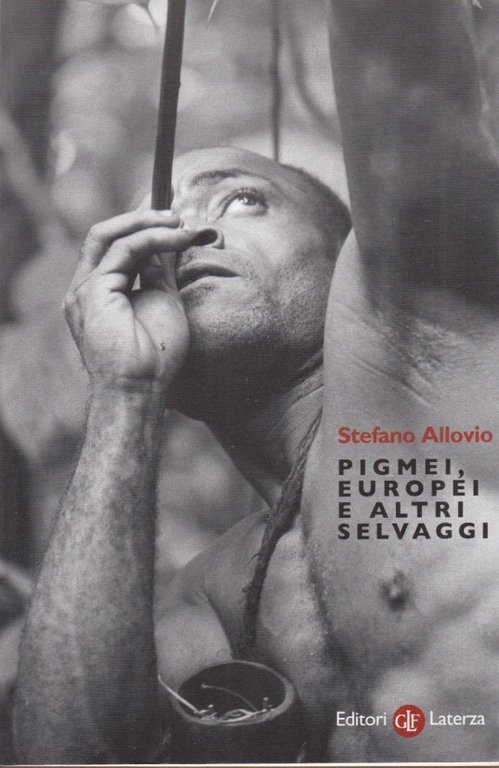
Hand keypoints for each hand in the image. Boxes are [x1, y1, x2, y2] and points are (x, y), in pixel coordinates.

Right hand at [64, 210, 192, 393]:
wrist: (143, 390)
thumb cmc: (154, 358)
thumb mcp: (161, 301)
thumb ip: (159, 272)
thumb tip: (168, 243)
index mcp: (97, 294)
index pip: (112, 247)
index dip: (141, 228)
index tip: (174, 221)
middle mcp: (84, 289)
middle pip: (104, 235)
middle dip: (142, 219)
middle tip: (177, 217)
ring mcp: (84, 289)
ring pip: (111, 235)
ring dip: (149, 224)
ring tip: (181, 225)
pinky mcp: (93, 290)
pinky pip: (124, 249)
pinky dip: (153, 238)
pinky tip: (178, 238)